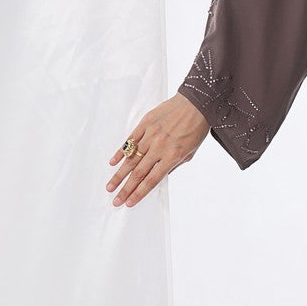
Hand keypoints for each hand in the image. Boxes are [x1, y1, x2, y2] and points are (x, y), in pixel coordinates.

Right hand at [107, 92, 211, 207]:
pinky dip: (121, 152)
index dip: (139, 193)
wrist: (196, 103)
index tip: (129, 202)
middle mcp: (160, 147)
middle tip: (116, 200)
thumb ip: (173, 165)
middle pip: (138, 173)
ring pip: (131, 158)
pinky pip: (130, 140)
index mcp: (172, 156)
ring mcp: (151, 135)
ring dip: (119, 174)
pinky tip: (113, 162)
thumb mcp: (190, 152)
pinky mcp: (146, 123)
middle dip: (125, 189)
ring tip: (110, 186)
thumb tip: (158, 176)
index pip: (152, 180)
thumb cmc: (196, 128)